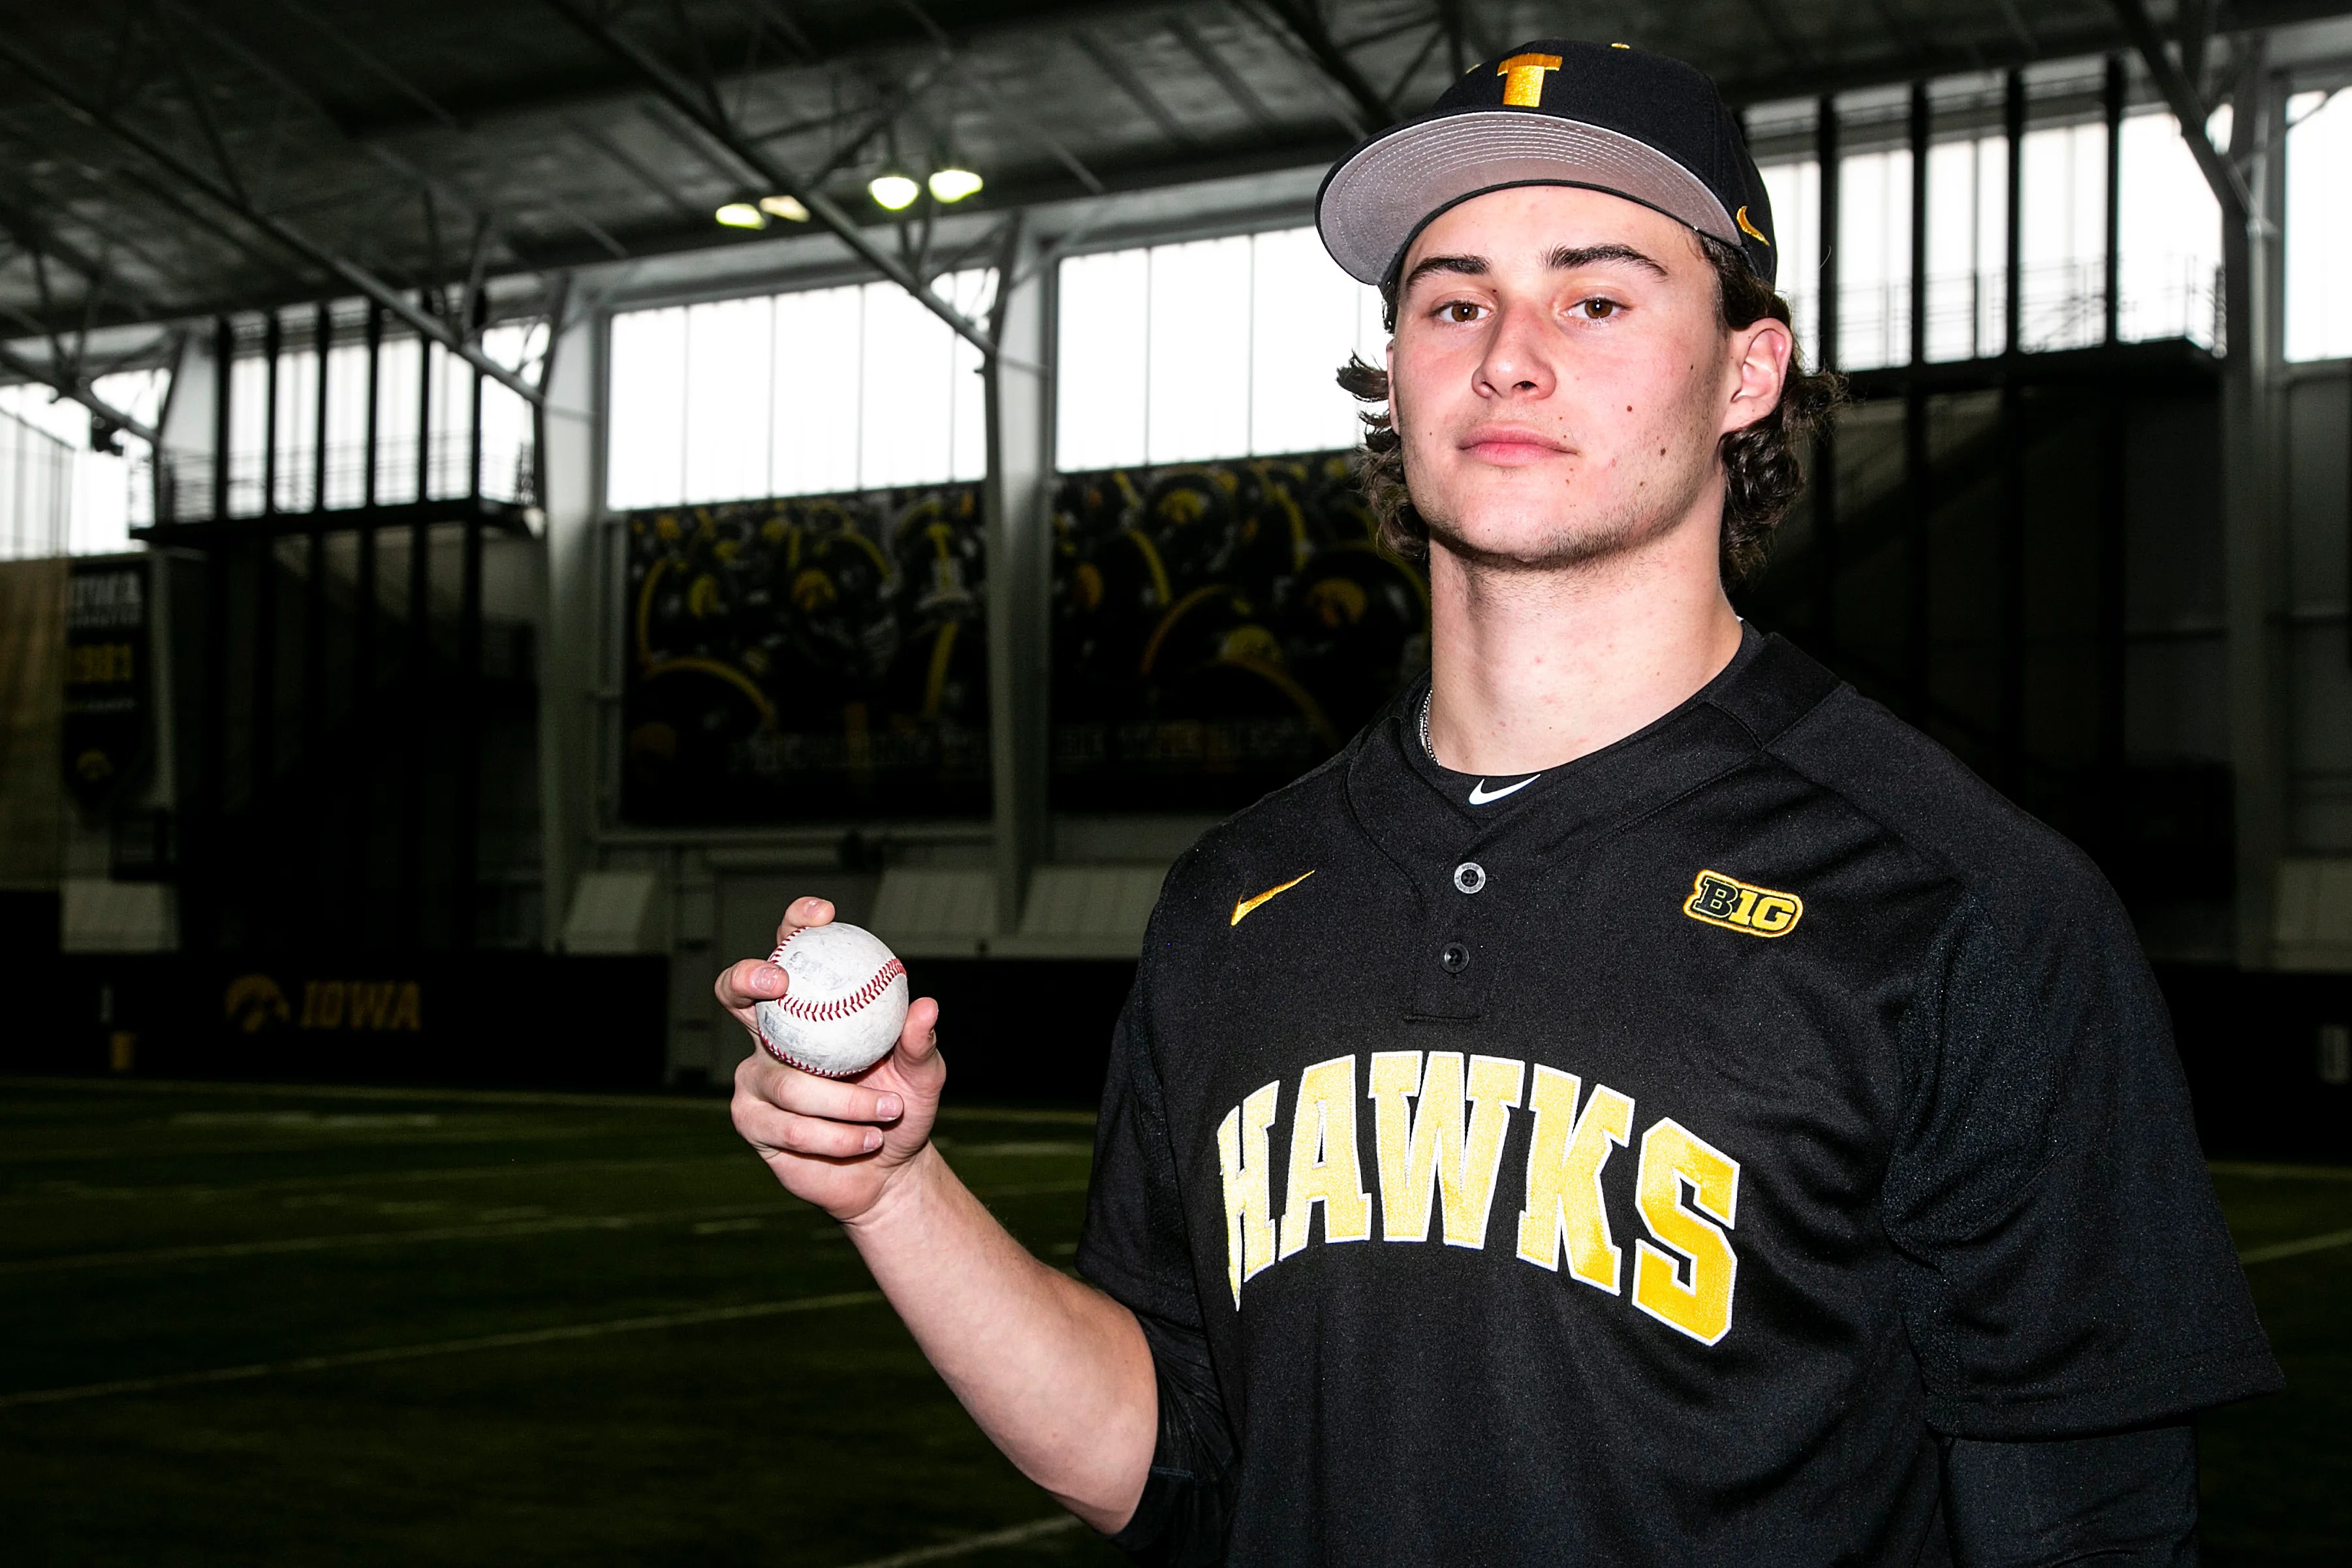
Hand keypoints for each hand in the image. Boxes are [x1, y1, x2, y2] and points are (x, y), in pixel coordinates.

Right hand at [721, 897, 944, 1223]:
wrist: (885, 1170)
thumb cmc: (900, 1106)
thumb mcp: (922, 1073)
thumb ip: (919, 1042)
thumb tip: (926, 1007)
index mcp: (809, 1008)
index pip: (792, 952)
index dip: (796, 925)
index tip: (823, 915)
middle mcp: (772, 1035)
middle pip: (734, 992)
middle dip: (748, 977)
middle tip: (781, 982)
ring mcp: (755, 1077)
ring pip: (787, 1082)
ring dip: (846, 1103)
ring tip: (888, 1112)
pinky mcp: (751, 1120)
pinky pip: (790, 1126)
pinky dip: (837, 1136)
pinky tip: (866, 1140)